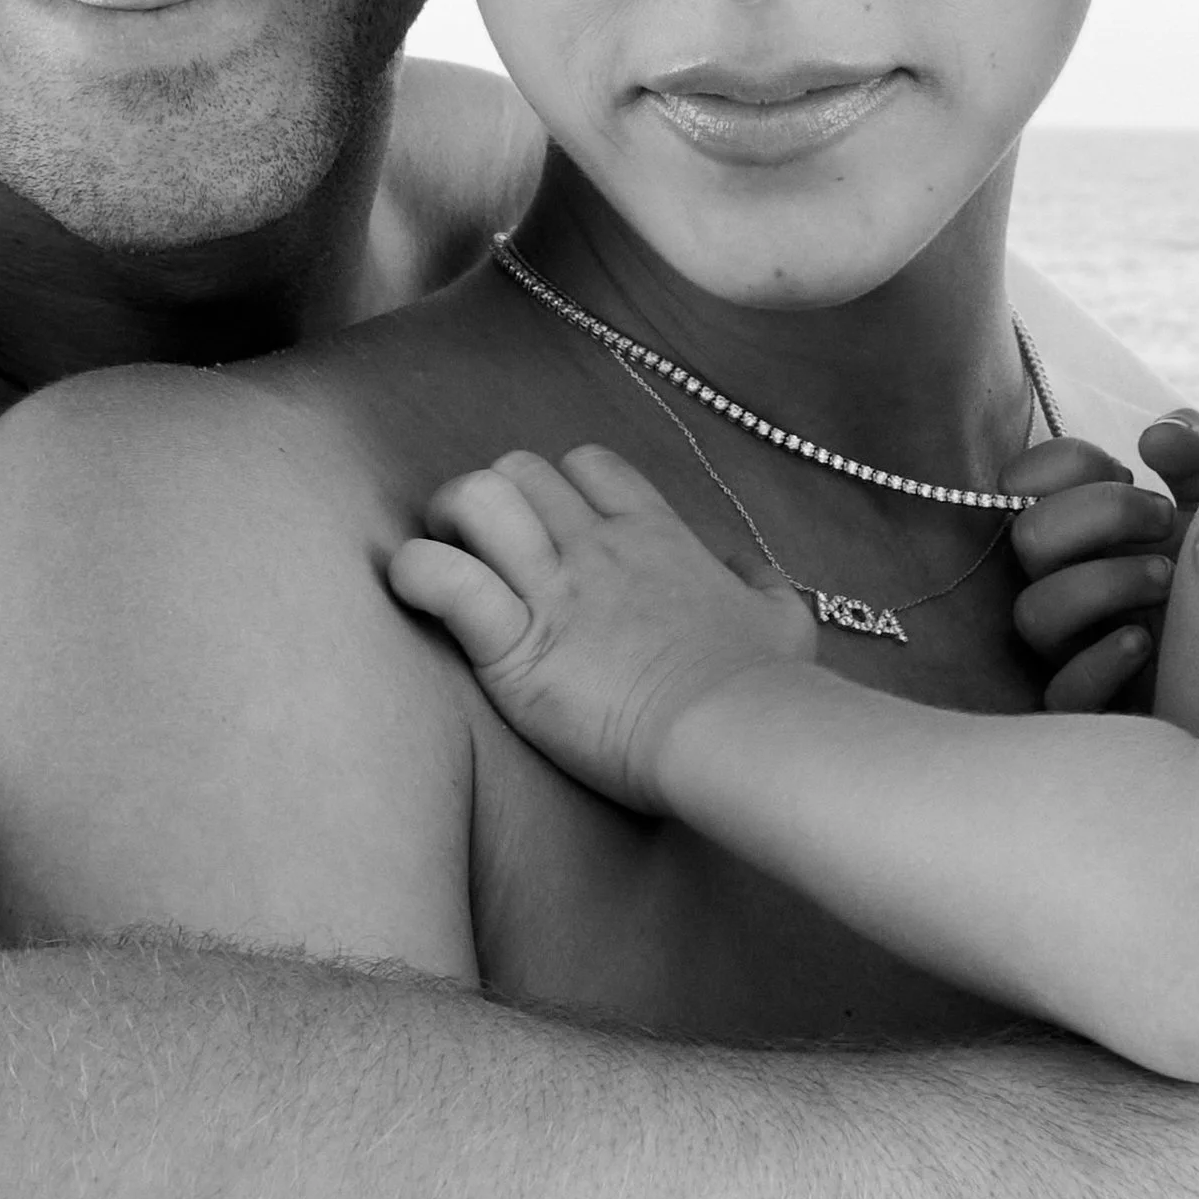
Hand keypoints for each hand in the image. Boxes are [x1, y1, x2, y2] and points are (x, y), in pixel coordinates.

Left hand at [388, 445, 814, 808]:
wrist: (737, 733)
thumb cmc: (764, 689)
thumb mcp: (784, 621)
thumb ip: (761, 584)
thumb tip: (743, 570)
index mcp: (655, 536)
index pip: (588, 465)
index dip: (558, 488)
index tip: (551, 532)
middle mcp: (598, 548)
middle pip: (521, 471)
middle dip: (491, 500)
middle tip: (483, 553)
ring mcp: (556, 591)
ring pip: (478, 498)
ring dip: (449, 522)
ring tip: (445, 558)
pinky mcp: (517, 647)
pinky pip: (447, 580)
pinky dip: (418, 575)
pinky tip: (414, 589)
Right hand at [1009, 408, 1198, 713]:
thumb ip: (1195, 450)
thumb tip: (1155, 438)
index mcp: (1079, 528)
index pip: (1020, 482)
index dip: (1066, 464)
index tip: (1129, 472)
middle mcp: (1065, 581)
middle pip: (1026, 538)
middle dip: (1099, 514)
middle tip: (1163, 518)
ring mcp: (1077, 646)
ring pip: (1035, 613)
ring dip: (1102, 583)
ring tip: (1167, 577)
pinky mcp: (1101, 705)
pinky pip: (1062, 693)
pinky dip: (1098, 662)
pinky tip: (1145, 641)